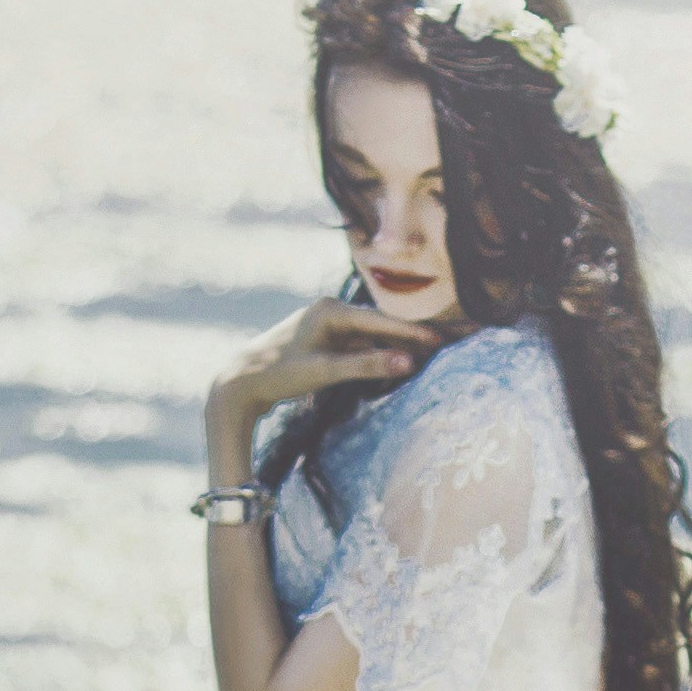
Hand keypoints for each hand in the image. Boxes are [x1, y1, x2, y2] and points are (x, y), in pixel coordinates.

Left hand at [211, 297, 438, 437]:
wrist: (240, 381)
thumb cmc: (278, 375)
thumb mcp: (324, 372)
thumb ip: (366, 366)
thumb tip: (407, 362)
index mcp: (330, 310)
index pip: (381, 321)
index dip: (413, 332)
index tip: (442, 340)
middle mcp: (331, 309)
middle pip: (382, 324)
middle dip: (415, 333)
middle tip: (451, 339)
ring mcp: (329, 323)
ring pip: (373, 334)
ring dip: (401, 343)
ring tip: (436, 350)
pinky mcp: (326, 338)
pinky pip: (361, 343)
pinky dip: (381, 351)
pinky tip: (404, 357)